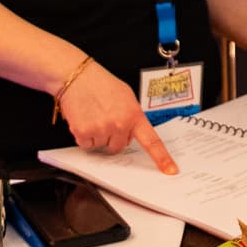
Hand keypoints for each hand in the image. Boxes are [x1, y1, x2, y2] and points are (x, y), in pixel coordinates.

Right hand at [57, 63, 177, 173]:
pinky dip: (84, 135)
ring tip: (93, 115)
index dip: (162, 158)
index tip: (170, 170)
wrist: (77, 76)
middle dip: (112, 137)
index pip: (152, 141)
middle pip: (119, 147)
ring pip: (101, 146)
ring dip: (97, 135)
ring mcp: (101, 129)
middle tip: (105, 119)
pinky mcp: (84, 132)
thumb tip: (132, 134)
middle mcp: (119, 124)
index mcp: (134, 115)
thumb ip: (132, 116)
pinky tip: (84, 118)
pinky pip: (87, 145)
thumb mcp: (126, 96)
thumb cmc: (101, 84)